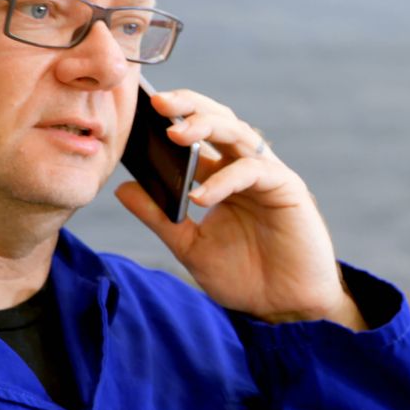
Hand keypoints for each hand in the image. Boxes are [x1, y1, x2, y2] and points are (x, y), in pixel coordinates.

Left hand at [114, 89, 365, 330]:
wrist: (285, 307)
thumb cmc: (245, 277)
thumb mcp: (190, 246)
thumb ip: (160, 217)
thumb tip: (122, 189)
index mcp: (221, 177)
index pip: (197, 133)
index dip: (172, 116)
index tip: (138, 110)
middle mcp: (244, 168)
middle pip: (219, 119)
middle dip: (189, 105)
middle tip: (157, 102)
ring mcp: (267, 175)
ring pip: (238, 132)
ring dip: (206, 126)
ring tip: (174, 133)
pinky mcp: (287, 188)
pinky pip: (253, 171)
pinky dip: (224, 180)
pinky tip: (201, 196)